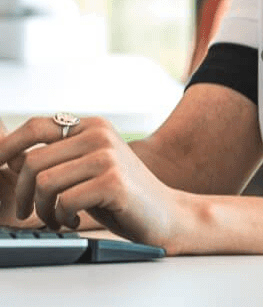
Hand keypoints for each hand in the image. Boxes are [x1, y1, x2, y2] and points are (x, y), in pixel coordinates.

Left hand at [0, 116, 181, 250]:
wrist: (164, 213)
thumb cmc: (119, 195)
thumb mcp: (85, 168)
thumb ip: (56, 158)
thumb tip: (10, 154)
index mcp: (90, 125)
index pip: (34, 127)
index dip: (7, 149)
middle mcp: (98, 133)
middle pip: (32, 161)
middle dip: (23, 194)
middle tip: (29, 212)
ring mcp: (106, 155)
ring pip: (44, 182)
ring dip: (43, 210)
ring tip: (58, 217)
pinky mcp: (112, 180)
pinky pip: (63, 201)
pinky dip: (62, 218)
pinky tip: (76, 220)